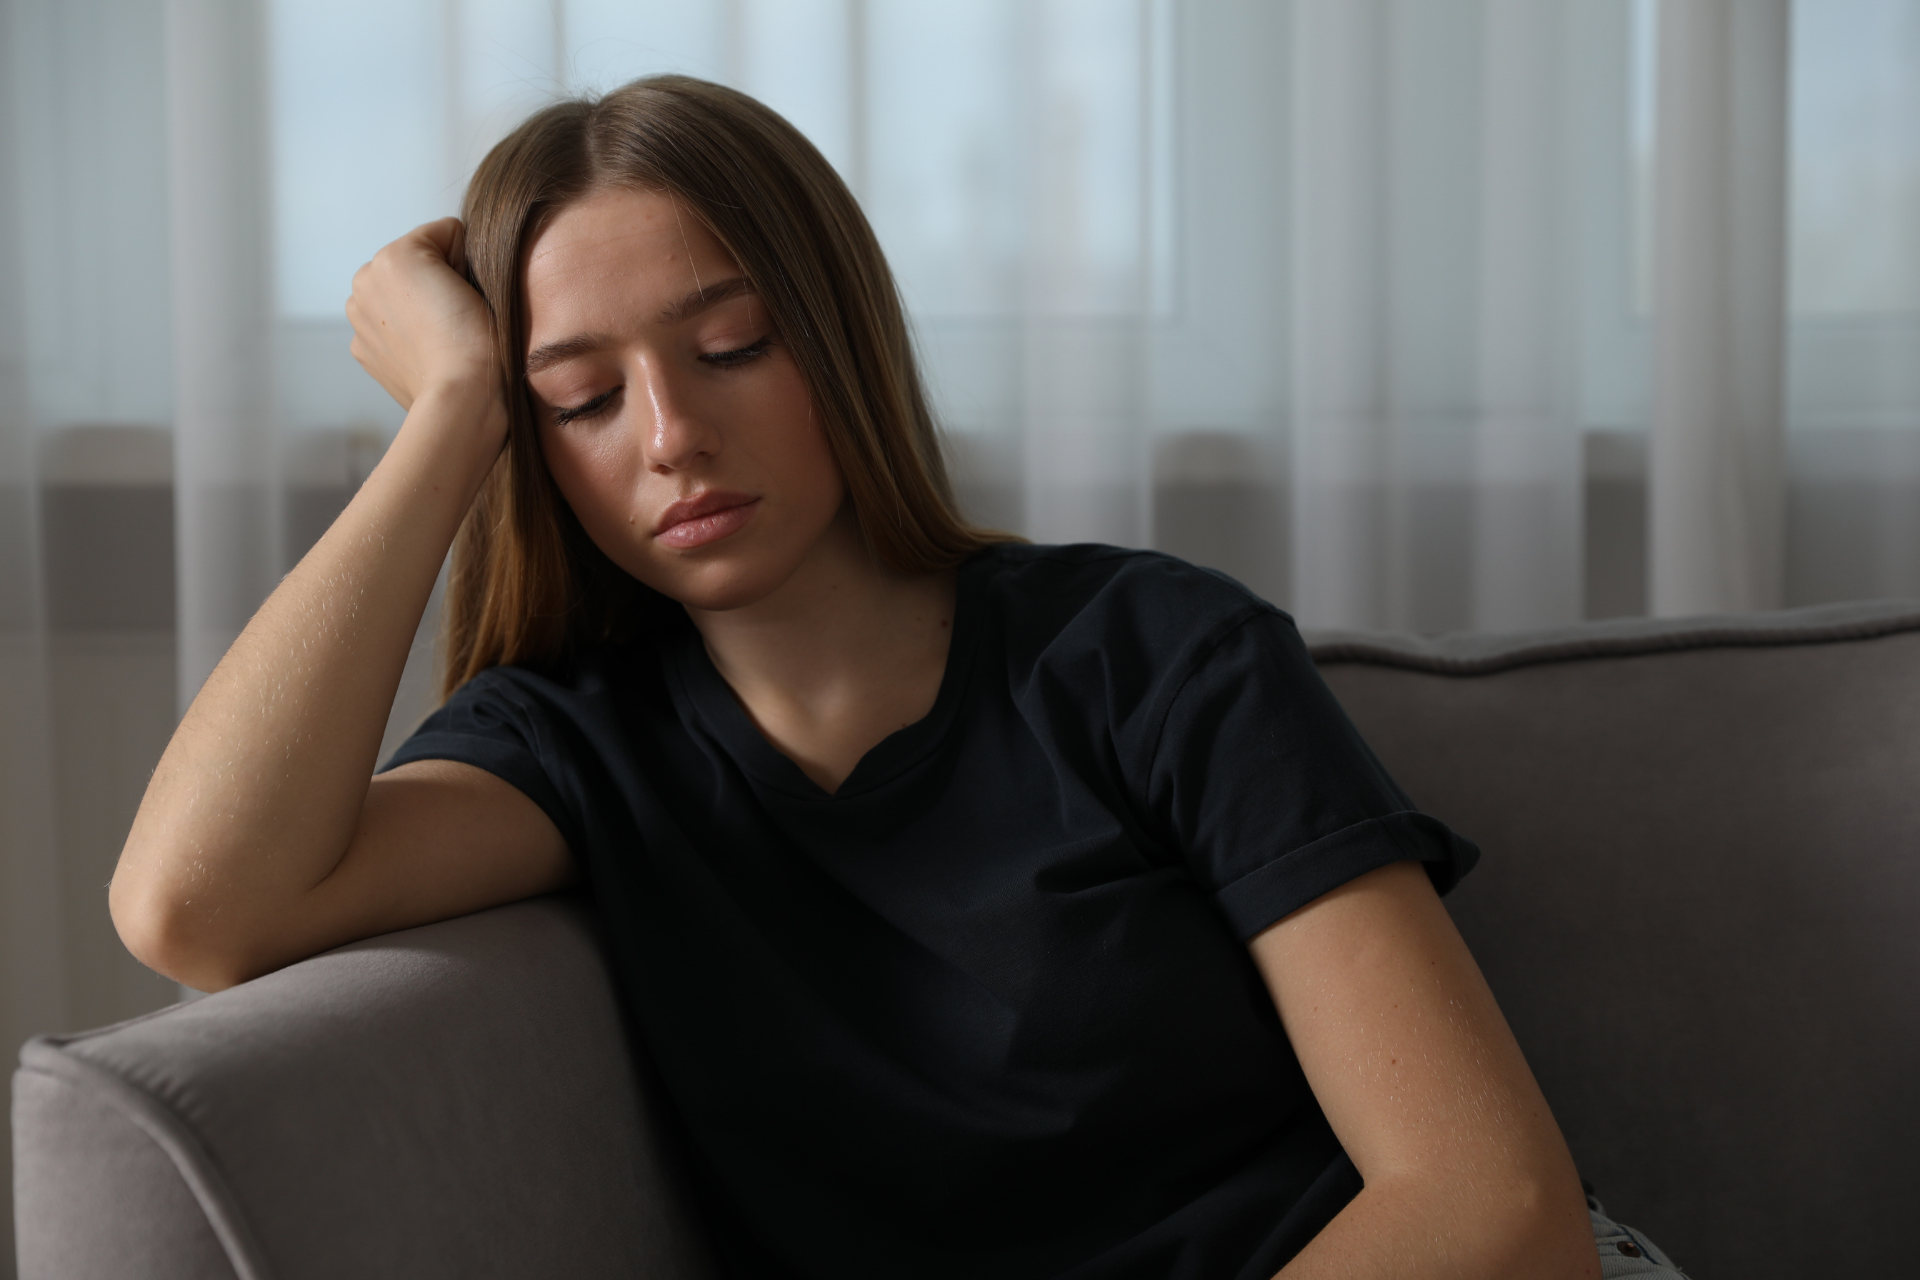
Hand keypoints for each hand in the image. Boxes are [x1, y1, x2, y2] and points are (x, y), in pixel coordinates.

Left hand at [346, 218, 499, 416]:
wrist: (461, 397)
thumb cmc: (476, 339)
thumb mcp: (480, 270)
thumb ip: (460, 246)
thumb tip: (453, 258)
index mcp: (391, 256)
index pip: (443, 236)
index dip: (464, 261)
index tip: (471, 293)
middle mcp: (364, 281)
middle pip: (413, 265)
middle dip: (433, 281)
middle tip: (456, 315)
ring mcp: (359, 319)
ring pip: (397, 296)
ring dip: (415, 307)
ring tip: (440, 335)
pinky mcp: (362, 350)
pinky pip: (386, 327)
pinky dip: (403, 334)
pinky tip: (424, 352)